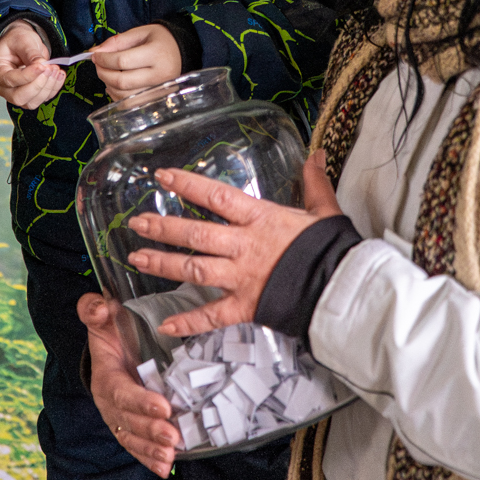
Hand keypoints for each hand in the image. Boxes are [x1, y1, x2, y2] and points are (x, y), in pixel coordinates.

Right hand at [0, 20, 64, 108]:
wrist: (21, 45)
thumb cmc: (16, 41)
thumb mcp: (22, 40)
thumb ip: (31, 53)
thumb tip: (42, 65)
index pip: (10, 80)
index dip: (28, 75)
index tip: (42, 66)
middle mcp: (2, 87)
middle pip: (19, 97)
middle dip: (38, 85)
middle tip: (50, 68)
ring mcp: (15, 94)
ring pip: (31, 102)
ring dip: (47, 88)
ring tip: (55, 69)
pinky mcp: (28, 96)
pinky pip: (41, 99)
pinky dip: (53, 89)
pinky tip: (58, 75)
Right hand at [79, 293, 178, 477]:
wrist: (109, 350)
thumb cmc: (110, 332)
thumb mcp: (101, 316)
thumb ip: (95, 310)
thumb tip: (99, 306)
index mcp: (105, 376)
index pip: (120, 392)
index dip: (139, 401)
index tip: (162, 407)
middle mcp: (109, 402)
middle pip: (128, 420)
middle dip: (150, 429)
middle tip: (172, 435)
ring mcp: (118, 417)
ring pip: (133, 437)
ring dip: (151, 448)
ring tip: (170, 453)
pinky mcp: (129, 428)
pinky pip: (137, 447)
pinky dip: (150, 458)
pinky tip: (166, 467)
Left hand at [91, 24, 181, 99]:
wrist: (182, 52)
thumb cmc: (160, 40)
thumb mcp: (141, 33)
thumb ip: (117, 41)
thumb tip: (95, 51)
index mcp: (157, 54)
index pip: (122, 60)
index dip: (103, 59)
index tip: (95, 55)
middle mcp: (160, 75)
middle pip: (121, 81)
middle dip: (103, 73)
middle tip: (98, 65)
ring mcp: (158, 91)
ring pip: (124, 96)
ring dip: (108, 85)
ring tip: (107, 74)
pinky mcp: (156, 100)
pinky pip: (130, 104)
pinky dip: (117, 96)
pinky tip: (115, 85)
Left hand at [129, 150, 340, 336]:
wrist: (343, 289)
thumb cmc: (333, 249)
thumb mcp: (324, 209)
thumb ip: (314, 182)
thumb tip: (317, 154)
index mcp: (260, 219)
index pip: (216, 196)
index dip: (187, 185)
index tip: (162, 177)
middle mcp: (245, 246)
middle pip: (196, 234)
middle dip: (163, 228)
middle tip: (137, 223)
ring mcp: (242, 278)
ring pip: (194, 270)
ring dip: (163, 264)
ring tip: (137, 259)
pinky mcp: (246, 307)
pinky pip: (212, 316)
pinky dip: (188, 322)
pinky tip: (166, 324)